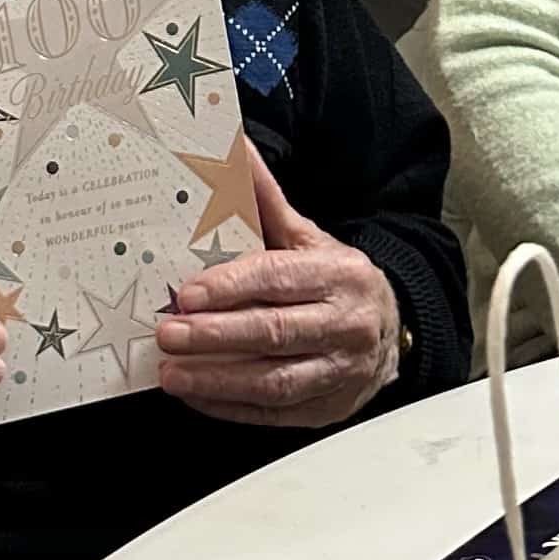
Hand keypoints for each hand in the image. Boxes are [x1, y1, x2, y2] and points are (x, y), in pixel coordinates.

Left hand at [156, 138, 400, 426]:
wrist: (391, 327)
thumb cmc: (333, 278)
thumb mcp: (306, 236)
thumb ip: (265, 199)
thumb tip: (232, 145)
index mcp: (337, 274)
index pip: (278, 280)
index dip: (230, 288)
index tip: (186, 294)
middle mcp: (345, 324)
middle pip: (274, 333)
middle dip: (215, 336)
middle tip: (168, 333)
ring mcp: (340, 371)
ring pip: (275, 381)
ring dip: (218, 380)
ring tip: (172, 373)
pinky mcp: (329, 408)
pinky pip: (277, 414)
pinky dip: (233, 407)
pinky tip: (197, 396)